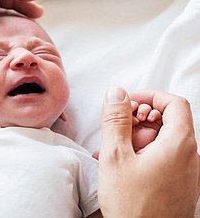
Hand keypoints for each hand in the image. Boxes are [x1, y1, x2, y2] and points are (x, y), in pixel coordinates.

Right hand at [98, 86, 198, 217]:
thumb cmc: (134, 207)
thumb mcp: (116, 156)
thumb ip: (116, 120)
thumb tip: (116, 93)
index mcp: (179, 145)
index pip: (173, 103)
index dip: (149, 96)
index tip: (128, 102)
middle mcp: (190, 157)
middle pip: (166, 122)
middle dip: (137, 120)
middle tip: (116, 130)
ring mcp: (186, 173)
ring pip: (161, 142)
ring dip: (135, 139)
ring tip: (111, 152)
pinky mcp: (179, 185)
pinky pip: (162, 159)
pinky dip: (142, 154)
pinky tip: (121, 166)